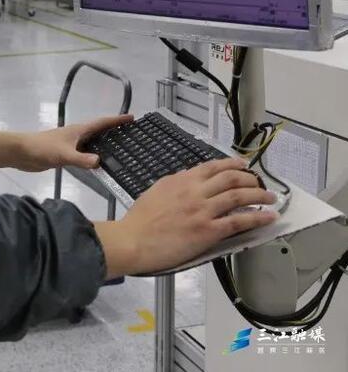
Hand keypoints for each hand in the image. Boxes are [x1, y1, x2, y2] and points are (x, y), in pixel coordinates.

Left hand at [14, 115, 133, 172]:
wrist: (22, 152)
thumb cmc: (42, 148)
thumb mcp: (63, 154)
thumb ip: (81, 159)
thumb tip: (100, 162)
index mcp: (78, 130)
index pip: (101, 123)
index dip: (116, 120)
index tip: (132, 117)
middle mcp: (77, 135)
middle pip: (99, 131)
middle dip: (114, 131)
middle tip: (131, 134)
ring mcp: (71, 144)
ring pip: (92, 142)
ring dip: (105, 143)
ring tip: (120, 149)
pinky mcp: (65, 153)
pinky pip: (85, 152)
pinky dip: (94, 155)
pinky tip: (98, 164)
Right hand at [94, 158, 278, 278]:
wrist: (133, 240)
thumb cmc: (140, 220)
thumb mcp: (157, 190)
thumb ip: (176, 184)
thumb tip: (191, 181)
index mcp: (181, 180)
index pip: (212, 167)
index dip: (231, 164)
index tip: (243, 164)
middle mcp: (194, 191)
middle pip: (230, 179)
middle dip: (250, 178)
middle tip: (260, 182)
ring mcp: (203, 211)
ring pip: (238, 197)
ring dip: (259, 195)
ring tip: (271, 197)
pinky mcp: (208, 231)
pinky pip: (238, 222)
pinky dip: (257, 218)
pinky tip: (268, 217)